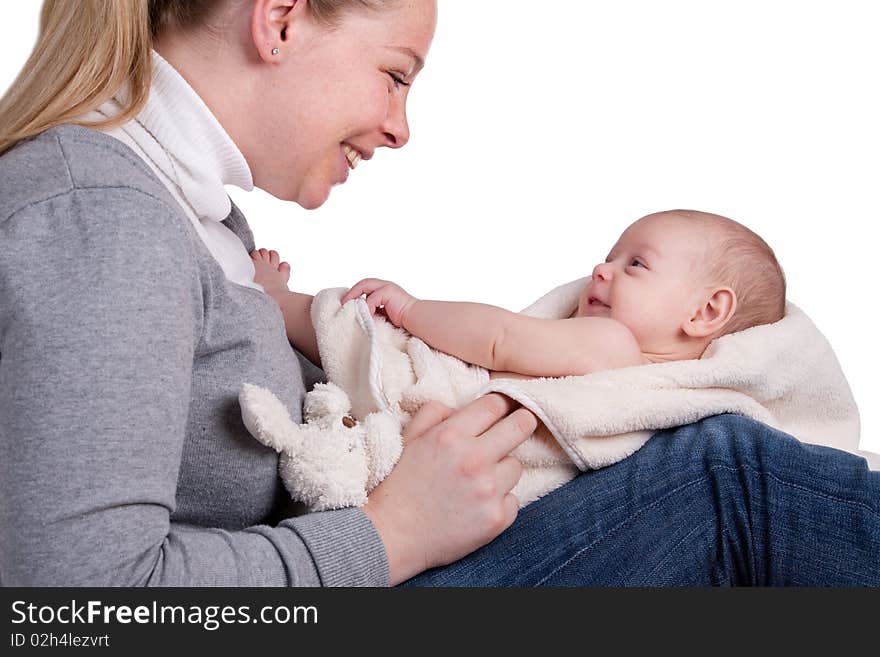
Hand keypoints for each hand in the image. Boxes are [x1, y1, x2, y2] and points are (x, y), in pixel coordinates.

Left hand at [342, 278, 417, 327]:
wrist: (417, 319)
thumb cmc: (404, 320)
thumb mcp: (385, 314)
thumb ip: (374, 312)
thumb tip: (359, 317)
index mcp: (385, 291)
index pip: (366, 287)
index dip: (355, 293)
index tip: (346, 304)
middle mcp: (386, 286)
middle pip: (364, 283)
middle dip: (352, 292)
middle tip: (343, 303)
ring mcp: (387, 287)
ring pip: (365, 286)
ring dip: (355, 296)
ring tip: (348, 307)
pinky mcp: (388, 292)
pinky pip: (371, 298)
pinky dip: (366, 307)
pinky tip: (364, 315)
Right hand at [363, 394, 535, 584]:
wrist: (392, 535)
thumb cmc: (400, 484)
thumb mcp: (410, 438)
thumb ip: (435, 413)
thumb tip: (463, 407)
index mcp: (451, 435)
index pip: (495, 405)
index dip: (502, 403)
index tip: (504, 409)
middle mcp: (474, 460)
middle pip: (523, 425)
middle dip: (523, 422)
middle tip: (519, 426)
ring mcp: (488, 491)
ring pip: (516, 466)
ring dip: (502, 470)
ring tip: (477, 481)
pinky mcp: (497, 518)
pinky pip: (513, 499)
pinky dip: (500, 501)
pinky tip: (476, 505)